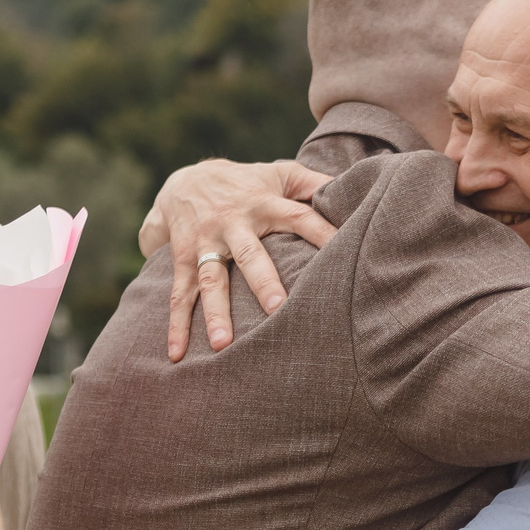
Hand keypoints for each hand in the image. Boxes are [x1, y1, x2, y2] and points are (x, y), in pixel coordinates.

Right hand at [143, 158, 333, 361]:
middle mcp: (233, 224)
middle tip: (278, 308)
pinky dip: (176, 326)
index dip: (321, 231)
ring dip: (215, 312)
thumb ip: (314, 183)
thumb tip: (352, 189)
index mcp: (263, 204)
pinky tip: (176, 355)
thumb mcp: (279, 174)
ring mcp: (205, 244)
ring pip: (211, 279)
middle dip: (262, 281)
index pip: (298, 217)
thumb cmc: (247, 183)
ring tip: (223, 344)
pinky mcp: (183, 260)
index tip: (343, 249)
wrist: (184, 179)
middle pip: (250, 254)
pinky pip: (178, 295)